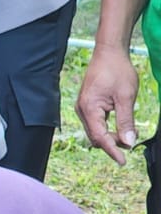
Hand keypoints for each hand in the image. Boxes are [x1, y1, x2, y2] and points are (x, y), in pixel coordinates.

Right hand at [75, 45, 139, 164]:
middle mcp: (82, 110)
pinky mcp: (87, 105)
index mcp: (89, 108)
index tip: (123, 161)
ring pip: (95, 131)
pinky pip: (95, 123)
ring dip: (110, 136)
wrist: (109, 52)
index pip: (100, 137)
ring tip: (127, 134)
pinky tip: (119, 126)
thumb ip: (126, 121)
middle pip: (95, 137)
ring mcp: (83, 108)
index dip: (112, 150)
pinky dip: (107, 128)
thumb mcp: (126, 97)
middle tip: (130, 143)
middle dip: (112, 143)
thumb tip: (128, 142)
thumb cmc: (117, 70)